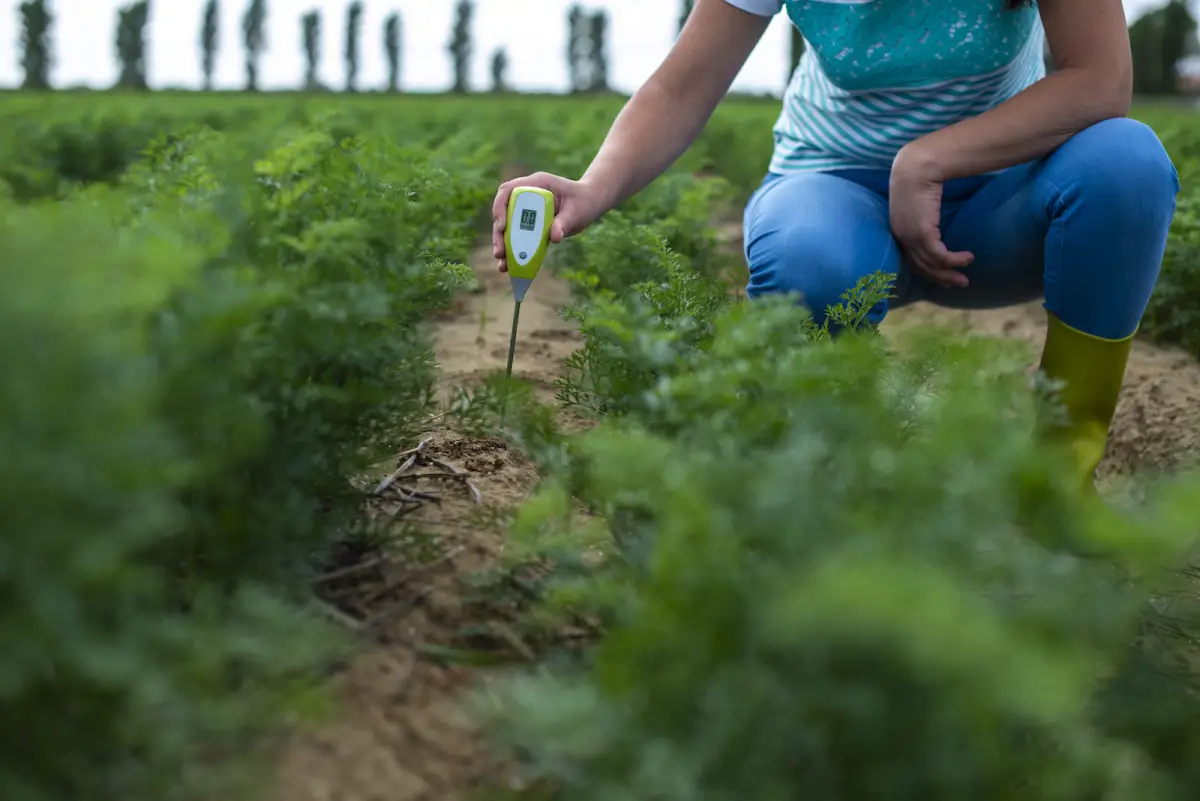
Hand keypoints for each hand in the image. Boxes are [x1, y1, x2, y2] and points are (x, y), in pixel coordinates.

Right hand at [491, 172, 605, 272]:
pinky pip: (517, 235)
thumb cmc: (584, 202)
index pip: (508, 190)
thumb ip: (564, 222)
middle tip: (500, 252)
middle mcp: (527, 195)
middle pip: (503, 211)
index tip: (502, 226)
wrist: (589, 203)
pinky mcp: (530, 222)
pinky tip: (509, 265)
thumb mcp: (576, 212)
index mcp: (536, 184)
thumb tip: (554, 238)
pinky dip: (512, 249)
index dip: (500, 207)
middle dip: (498, 233)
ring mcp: (526, 209)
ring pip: (507, 225)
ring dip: (502, 244)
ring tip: (503, 264)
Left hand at [889, 145, 971, 288]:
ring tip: (966, 277)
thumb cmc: (921, 176)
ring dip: (950, 273)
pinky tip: (967, 258)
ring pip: (930, 265)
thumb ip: (926, 210)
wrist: (918, 165)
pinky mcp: (922, 233)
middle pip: (920, 266)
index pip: (912, 257)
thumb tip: (936, 214)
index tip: (944, 274)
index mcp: (899, 229)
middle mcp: (901, 236)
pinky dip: (954, 261)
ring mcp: (909, 236)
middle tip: (959, 284)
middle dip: (941, 278)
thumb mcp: (920, 197)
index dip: (928, 268)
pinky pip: (939, 256)